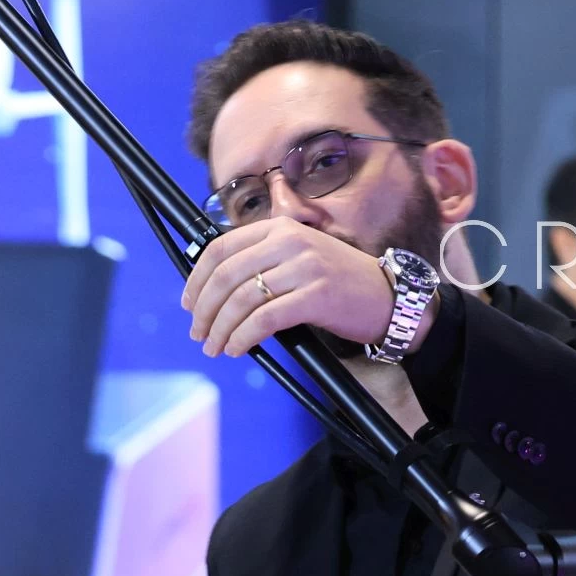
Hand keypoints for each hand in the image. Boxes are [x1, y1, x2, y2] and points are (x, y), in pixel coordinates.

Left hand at [181, 217, 408, 358]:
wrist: (387, 296)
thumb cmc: (336, 281)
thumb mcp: (296, 257)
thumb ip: (260, 263)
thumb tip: (212, 291)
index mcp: (278, 227)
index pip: (219, 248)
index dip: (196, 279)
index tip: (188, 304)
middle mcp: (288, 241)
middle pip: (225, 276)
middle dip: (203, 310)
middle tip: (197, 334)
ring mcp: (303, 267)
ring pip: (241, 301)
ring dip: (220, 330)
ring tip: (214, 348)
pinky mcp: (315, 296)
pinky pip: (264, 320)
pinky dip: (242, 338)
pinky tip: (237, 348)